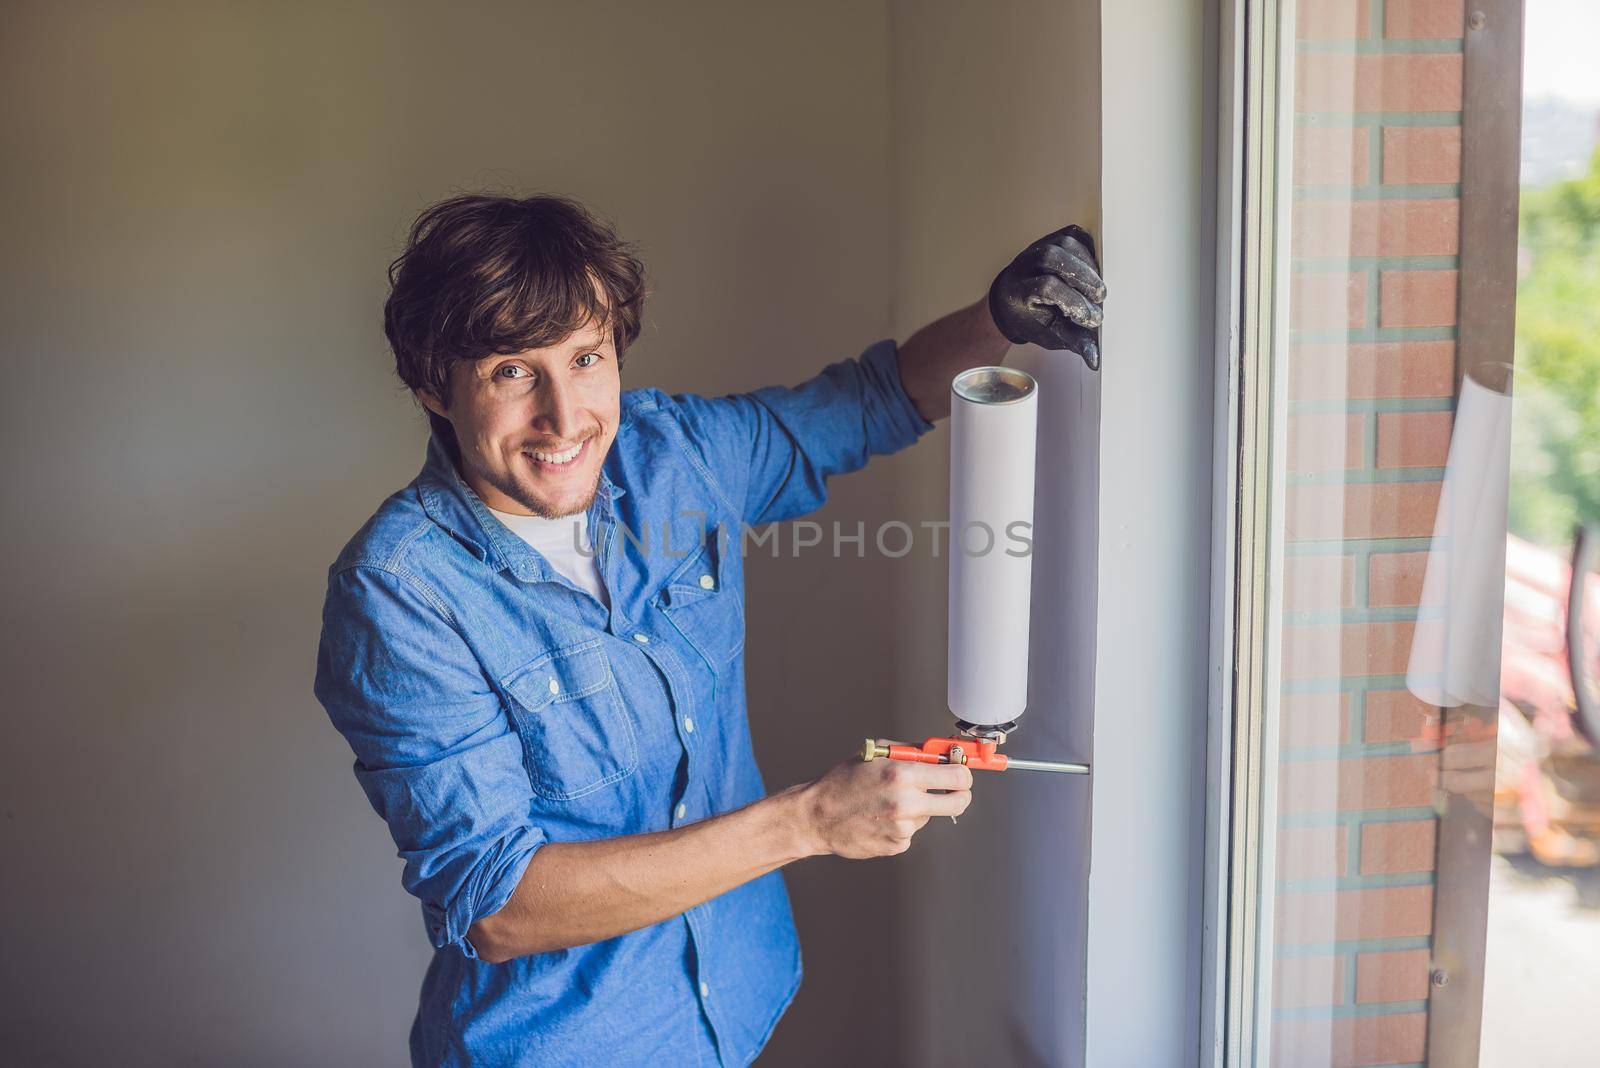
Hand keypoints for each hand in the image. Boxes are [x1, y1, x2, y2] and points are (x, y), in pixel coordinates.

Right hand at [798, 753, 972, 858]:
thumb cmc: (843, 782)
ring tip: (889, 801)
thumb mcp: (877, 754)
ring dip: (918, 808)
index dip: (964, 773)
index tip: (961, 771)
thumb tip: (943, 753)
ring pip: (929, 815)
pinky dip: (902, 823)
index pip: (958, 776)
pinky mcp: (897, 845)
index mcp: (902, 775)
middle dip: (959, 793)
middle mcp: (906, 803)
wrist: (817, 816)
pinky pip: (912, 831)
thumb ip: (913, 753)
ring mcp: (903, 828)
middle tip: (951, 788)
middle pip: (959, 802)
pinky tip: (881, 817)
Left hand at [987, 224, 1105, 369]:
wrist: (1013, 300)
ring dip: (1088, 265)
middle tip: (1101, 298)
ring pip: (1065, 245)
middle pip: (1054, 259)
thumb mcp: (1049, 334)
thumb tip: (1095, 361)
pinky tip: (1097, 268)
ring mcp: (1037, 248)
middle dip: (1083, 278)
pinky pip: (1072, 235)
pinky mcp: (1051, 239)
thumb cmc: (1033, 320)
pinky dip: (1088, 249)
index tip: (1091, 319)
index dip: (1073, 301)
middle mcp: (1024, 264)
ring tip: (1099, 288)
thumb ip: (1073, 342)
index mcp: (1018, 289)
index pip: (1048, 286)